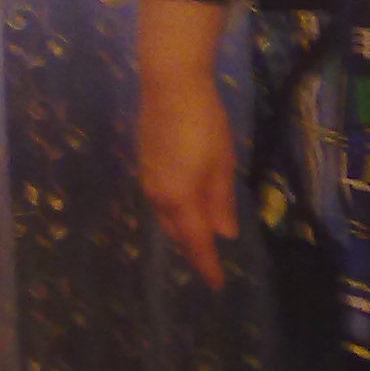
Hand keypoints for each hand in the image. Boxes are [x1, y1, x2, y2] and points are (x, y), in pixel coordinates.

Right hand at [138, 72, 238, 289]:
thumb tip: (225, 235)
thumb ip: (222, 202)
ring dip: (182, 230)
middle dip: (193, 249)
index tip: (217, 284)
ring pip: (166, 218)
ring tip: (200, 238)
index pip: (196, 243)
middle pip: (177, 233)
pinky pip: (160, 201)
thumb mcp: (222, 164)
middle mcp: (158, 197)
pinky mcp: (145, 166)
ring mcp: (148, 181)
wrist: (169, 86)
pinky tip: (185, 207)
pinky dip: (173, 212)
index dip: (207, 265)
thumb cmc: (205, 124)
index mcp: (180, 200)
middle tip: (210, 262)